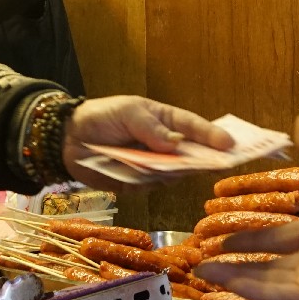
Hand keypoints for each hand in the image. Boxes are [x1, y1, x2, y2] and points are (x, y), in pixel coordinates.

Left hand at [61, 96, 233, 189]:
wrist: (68, 139)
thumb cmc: (102, 117)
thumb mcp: (127, 113)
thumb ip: (151, 128)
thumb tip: (175, 144)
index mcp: (166, 121)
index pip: (194, 128)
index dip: (213, 136)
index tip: (230, 145)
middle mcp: (165, 145)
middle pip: (192, 154)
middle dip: (206, 159)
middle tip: (221, 163)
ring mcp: (153, 166)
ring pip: (174, 173)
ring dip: (175, 171)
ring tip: (174, 166)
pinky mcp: (138, 183)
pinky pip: (151, 186)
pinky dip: (149, 181)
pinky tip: (140, 174)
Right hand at [195, 115, 298, 299]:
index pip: (276, 236)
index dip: (248, 238)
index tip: (222, 237)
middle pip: (264, 260)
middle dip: (234, 260)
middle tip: (204, 256)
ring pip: (264, 279)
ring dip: (234, 276)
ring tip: (203, 270)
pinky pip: (277, 293)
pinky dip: (251, 289)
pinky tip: (227, 284)